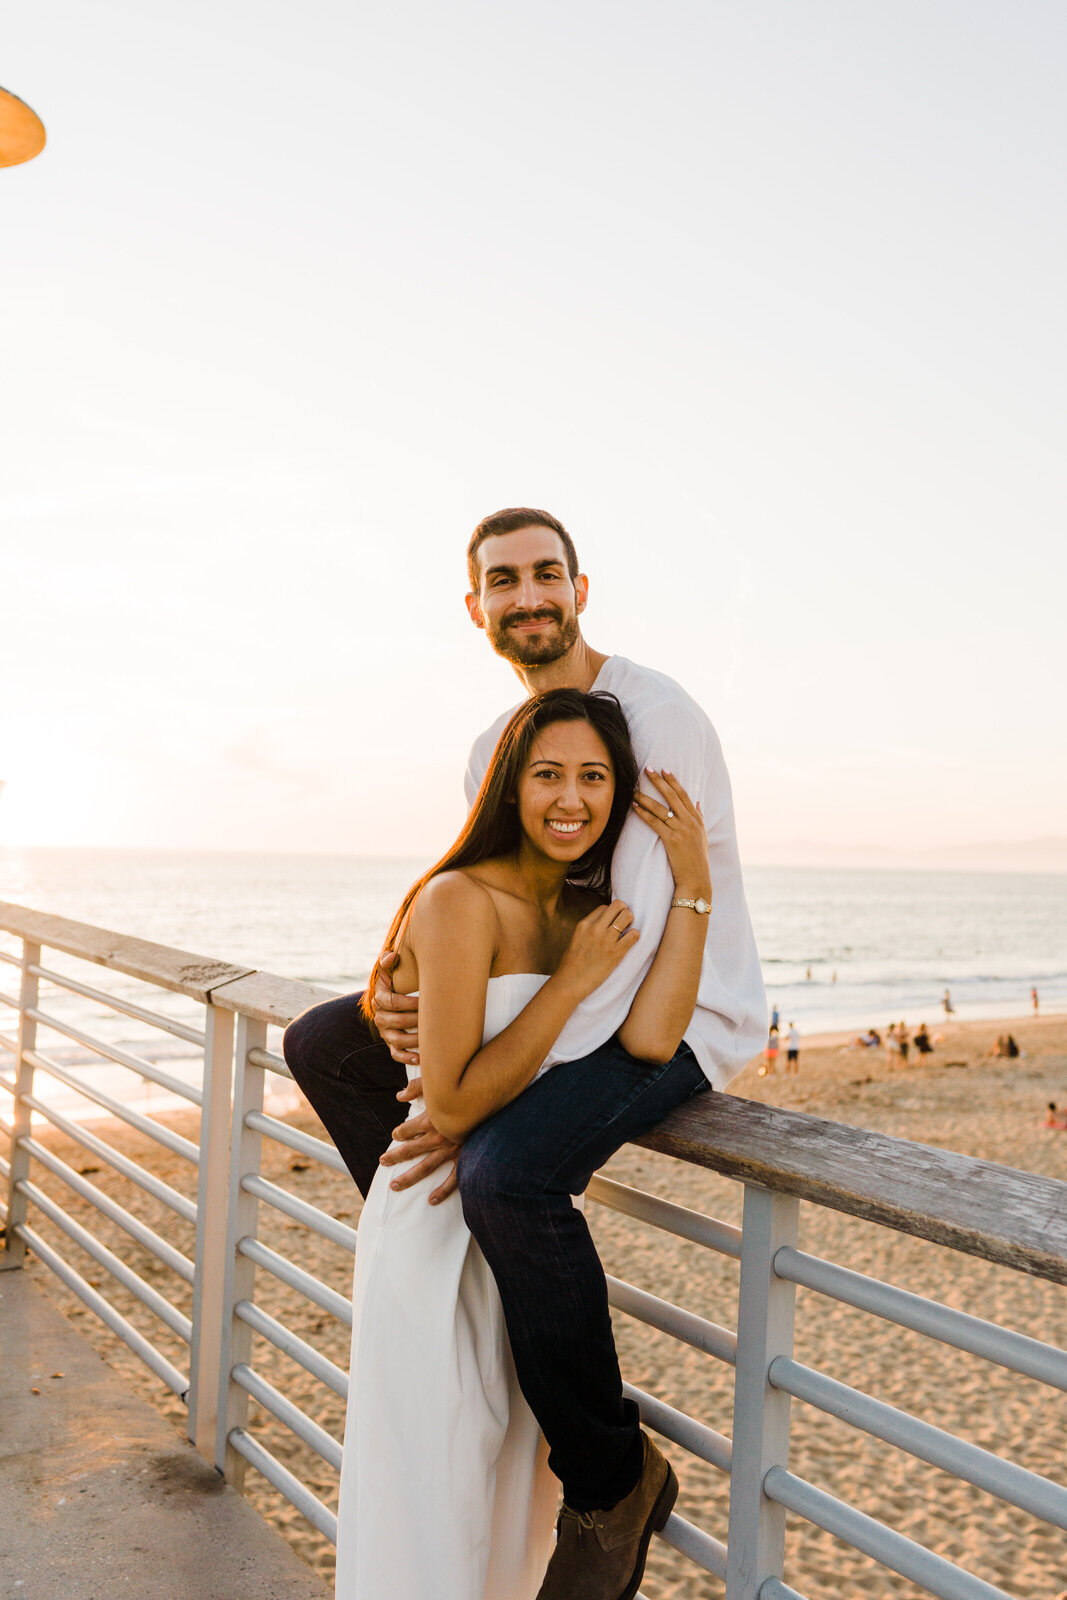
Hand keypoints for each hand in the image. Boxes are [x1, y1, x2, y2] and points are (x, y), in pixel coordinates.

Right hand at [372, 950, 420, 1064]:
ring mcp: (386, 1033)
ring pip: (398, 1040)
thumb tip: (392, 955)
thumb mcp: (389, 970)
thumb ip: (387, 961)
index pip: (391, 1001)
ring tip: (431, 1036)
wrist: (393, 997)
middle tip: (433, 1017)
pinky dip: (407, 1057)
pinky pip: (396, 1054)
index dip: (408, 1002)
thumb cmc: (396, 981)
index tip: (423, 1000)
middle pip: (397, 1021)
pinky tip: (420, 1057)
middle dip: (415, 1019)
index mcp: (379, 999)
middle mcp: (380, 1017)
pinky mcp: (392, 1045)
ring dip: (415, 1039)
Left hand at [378, 1078, 460, 1203]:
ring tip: (394, 1186)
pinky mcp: (466, 1159)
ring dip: (408, 1178)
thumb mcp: (440, 1082)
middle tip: (383, 1161)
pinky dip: (442, 1191)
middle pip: (410, 1150)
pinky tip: (431, 1201)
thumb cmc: (467, 1089)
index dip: (399, 1132)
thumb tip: (399, 1095)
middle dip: (395, 1156)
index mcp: (431, 1119)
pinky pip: (453, 1180)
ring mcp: (452, 1151)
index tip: (396, 1134)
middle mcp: (439, 1137)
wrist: (495, 1102)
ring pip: (425, 1168)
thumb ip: (418, 1087)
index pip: (407, 1130)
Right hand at [556, 898, 639, 999]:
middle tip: (623, 923)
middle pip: (618, 905)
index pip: (604, 907)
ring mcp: (606, 940)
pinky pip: (633, 935)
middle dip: (623, 911)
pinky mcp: (616, 953)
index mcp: (584, 924)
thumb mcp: (576, 939)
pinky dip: (635, 936)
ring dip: (630, 921)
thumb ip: (589, 929)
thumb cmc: (572, 964)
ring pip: (627, 916)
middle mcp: (596, 928)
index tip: (612, 923)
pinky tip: (629, 942)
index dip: (610, 914)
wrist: (570, 982)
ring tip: (627, 931)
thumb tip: (603, 925)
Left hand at [633, 768, 711, 903]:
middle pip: (673, 796)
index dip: (674, 781)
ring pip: (661, 808)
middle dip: (659, 781)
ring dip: (646, 797)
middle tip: (648, 769)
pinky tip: (635, 807)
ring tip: (634, 789)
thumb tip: (698, 802)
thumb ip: (700, 817)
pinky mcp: (672, 840)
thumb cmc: (697, 859)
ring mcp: (682, 830)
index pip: (684, 795)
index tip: (665, 769)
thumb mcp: (702, 836)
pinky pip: (655, 823)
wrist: (697, 879)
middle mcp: (690, 822)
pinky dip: (644, 813)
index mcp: (697, 820)